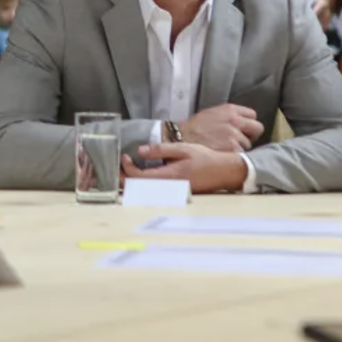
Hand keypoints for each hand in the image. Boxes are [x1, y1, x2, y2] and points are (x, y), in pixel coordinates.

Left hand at [122, 142, 248, 192]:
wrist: (224, 172)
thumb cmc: (205, 159)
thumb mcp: (183, 149)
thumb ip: (161, 149)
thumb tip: (141, 150)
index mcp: (169, 176)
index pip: (139, 177)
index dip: (128, 168)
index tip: (125, 157)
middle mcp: (168, 187)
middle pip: (138, 187)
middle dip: (124, 179)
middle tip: (118, 167)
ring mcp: (171, 192)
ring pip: (145, 190)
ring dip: (133, 182)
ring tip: (125, 170)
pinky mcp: (174, 192)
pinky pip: (154, 190)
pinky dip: (143, 184)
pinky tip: (141, 175)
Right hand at [176, 104, 263, 151]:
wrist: (179, 138)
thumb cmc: (193, 128)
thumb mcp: (211, 114)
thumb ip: (228, 117)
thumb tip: (240, 123)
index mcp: (230, 109)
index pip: (252, 115)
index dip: (248, 124)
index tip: (242, 130)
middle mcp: (235, 120)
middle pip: (257, 128)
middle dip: (250, 136)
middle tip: (239, 142)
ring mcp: (234, 135)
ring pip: (248, 145)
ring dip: (239, 149)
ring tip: (224, 149)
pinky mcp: (232, 149)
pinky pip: (240, 155)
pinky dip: (232, 158)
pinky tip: (222, 156)